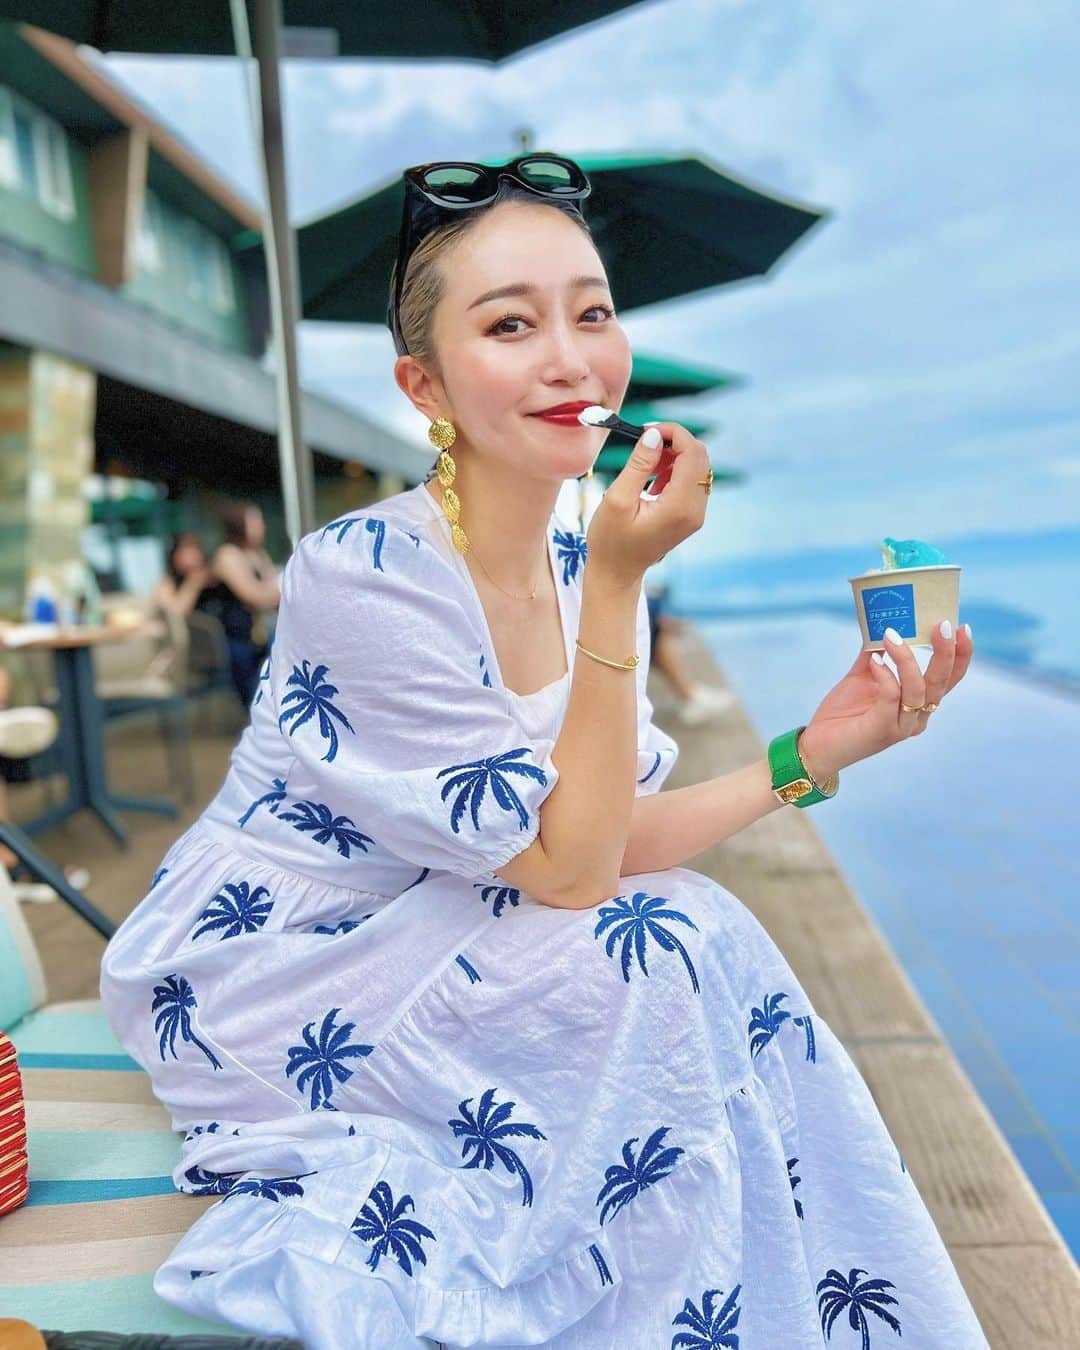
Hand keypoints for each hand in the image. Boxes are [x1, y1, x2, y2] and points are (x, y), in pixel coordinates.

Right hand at [586, 422, 710, 587]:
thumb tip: (654, 435)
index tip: (646, 430)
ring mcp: (695, 514)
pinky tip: (651, 478)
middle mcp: (695, 510)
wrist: (616, 572)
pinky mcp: (690, 514)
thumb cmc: (610, 540)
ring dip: (673, 455)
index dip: (673, 433)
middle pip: (700, 457)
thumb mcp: (617, 499)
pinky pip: (691, 480)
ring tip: (644, 464)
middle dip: (674, 441)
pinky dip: (674, 469)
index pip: (692, 453)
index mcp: (680, 507)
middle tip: (644, 441)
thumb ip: (638, 464)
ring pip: (697, 466)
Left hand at [797, 622, 973, 780]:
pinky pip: (891, 697)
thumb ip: (874, 653)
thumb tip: (881, 623)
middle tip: (942, 625)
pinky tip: (874, 660)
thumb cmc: (843, 712)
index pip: (949, 678)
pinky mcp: (883, 730)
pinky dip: (885, 675)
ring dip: (907, 659)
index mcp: (919, 703)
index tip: (961, 627)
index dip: (960, 655)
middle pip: (942, 683)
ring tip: (891, 635)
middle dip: (946, 652)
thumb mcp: (862, 676)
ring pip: (918, 690)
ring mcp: (902, 726)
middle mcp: (918, 717)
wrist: (818, 745)